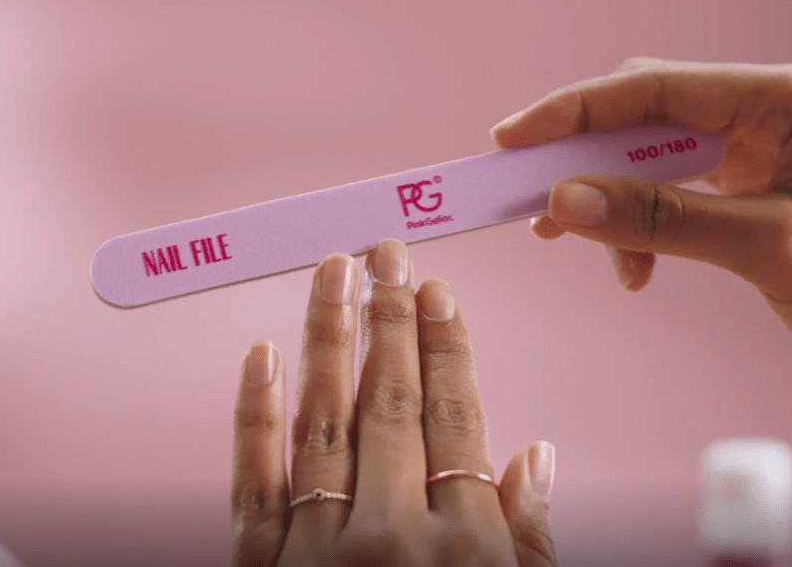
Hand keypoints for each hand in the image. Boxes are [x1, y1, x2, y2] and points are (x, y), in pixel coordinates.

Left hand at [230, 239, 555, 565]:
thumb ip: (529, 535)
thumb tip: (537, 455)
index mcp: (466, 545)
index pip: (456, 420)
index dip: (447, 348)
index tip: (437, 291)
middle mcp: (391, 536)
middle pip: (392, 405)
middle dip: (391, 319)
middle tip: (387, 254)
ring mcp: (320, 553)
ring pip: (323, 424)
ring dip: (329, 338)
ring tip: (335, 273)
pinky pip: (254, 484)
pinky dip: (255, 416)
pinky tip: (262, 354)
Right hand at [491, 58, 791, 349]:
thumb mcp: (771, 248)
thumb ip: (664, 219)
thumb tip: (565, 201)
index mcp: (786, 98)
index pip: (654, 86)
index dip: (573, 108)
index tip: (512, 138)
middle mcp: (768, 111)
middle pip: (646, 116)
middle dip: (584, 161)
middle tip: (531, 199)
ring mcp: (759, 147)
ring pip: (654, 156)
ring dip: (611, 202)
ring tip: (586, 248)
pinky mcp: (751, 182)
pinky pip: (675, 189)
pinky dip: (643, 225)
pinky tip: (638, 266)